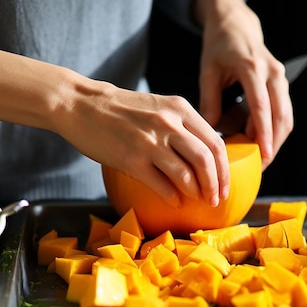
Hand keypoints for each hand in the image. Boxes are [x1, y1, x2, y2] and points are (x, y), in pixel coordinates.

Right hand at [0, 49, 229, 207]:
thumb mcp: (158, 106)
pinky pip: (161, 184)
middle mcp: (168, 123)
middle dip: (216, 185)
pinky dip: (173, 197)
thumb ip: (181, 124)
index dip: (225, 168)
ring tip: (198, 201)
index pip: (215, 142)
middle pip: (206, 160)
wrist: (81, 104)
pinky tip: (175, 201)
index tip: (225, 184)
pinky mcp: (131, 159)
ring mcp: (150, 142)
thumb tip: (203, 153)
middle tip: (216, 199)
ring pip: (186, 175)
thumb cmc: (120, 108)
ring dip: (196, 193)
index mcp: (179, 109)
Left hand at [194, 0, 293, 169]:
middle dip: (274, 143)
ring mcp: (281, 77)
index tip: (263, 153)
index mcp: (253, 68)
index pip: (262, 106)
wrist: (236, 25)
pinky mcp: (282, 83)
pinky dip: (276, 129)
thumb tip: (212, 130)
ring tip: (261, 159)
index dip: (264, 132)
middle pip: (281, 115)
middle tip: (261, 165)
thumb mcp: (208, 70)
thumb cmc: (219, 47)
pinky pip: (284, 111)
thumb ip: (209, 100)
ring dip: (277, 139)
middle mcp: (273, 72)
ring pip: (286, 116)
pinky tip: (262, 142)